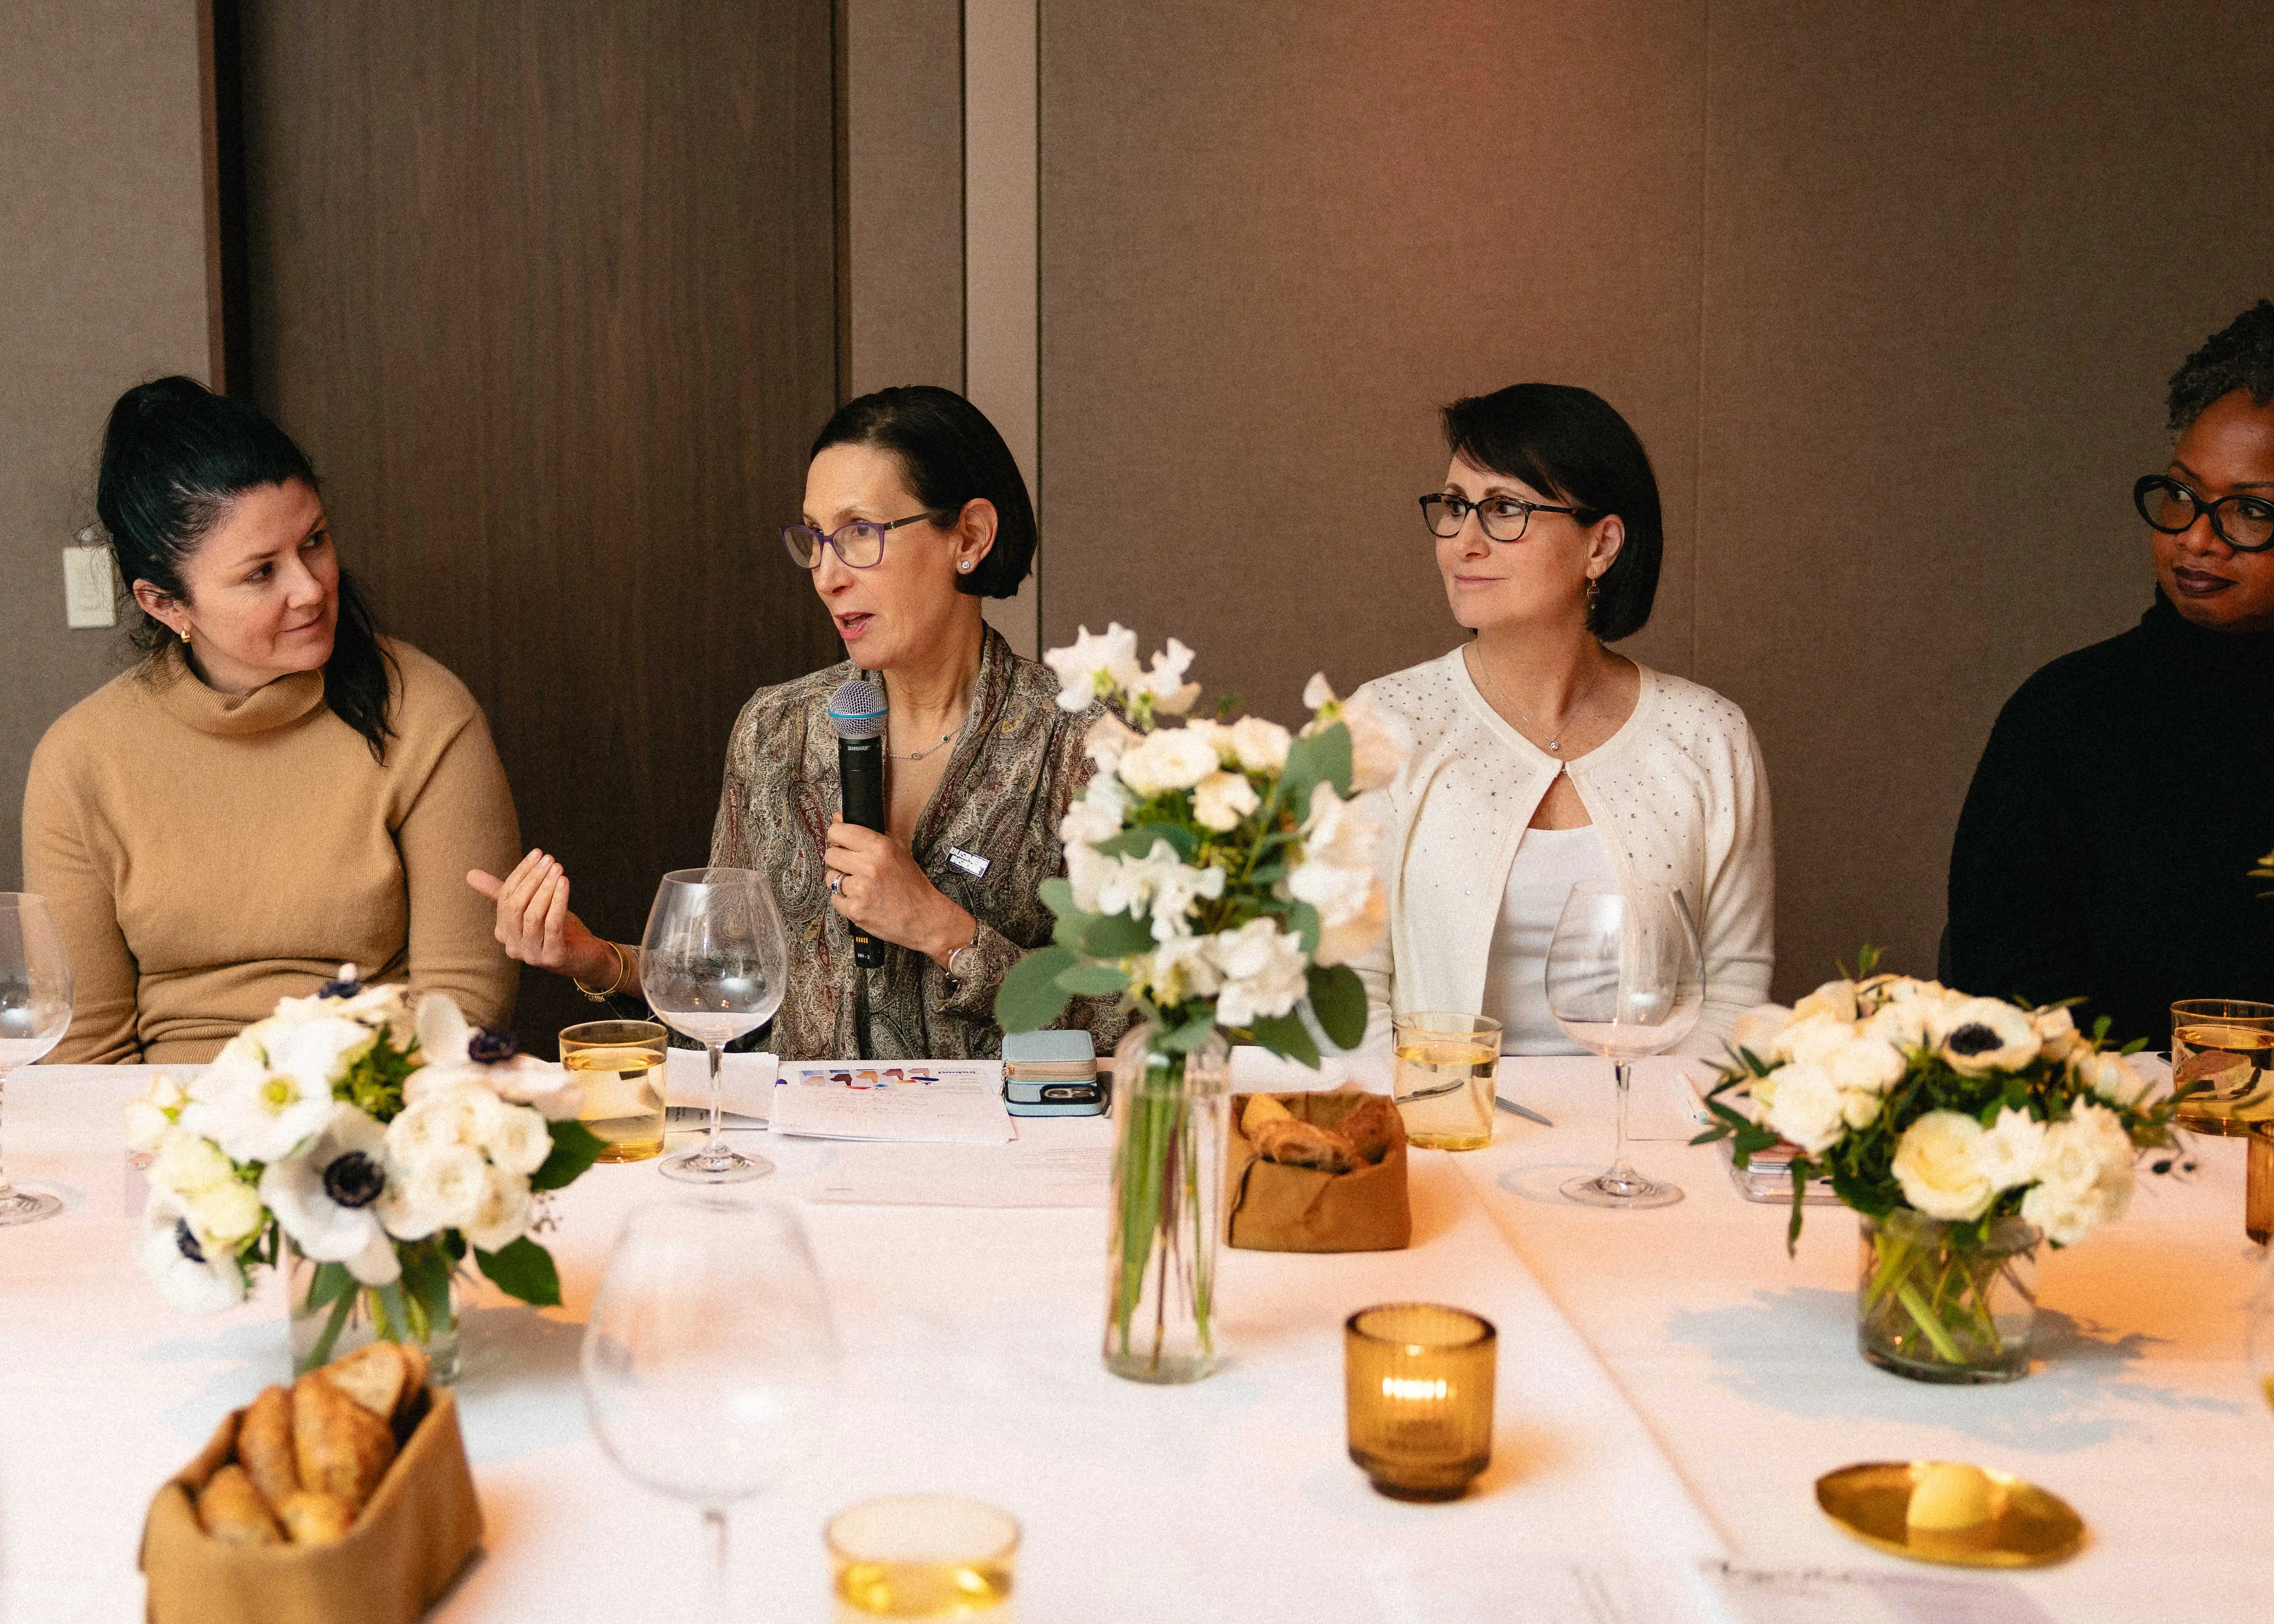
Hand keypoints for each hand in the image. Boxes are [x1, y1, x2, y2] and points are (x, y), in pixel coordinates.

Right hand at [467, 850, 618, 985]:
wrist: (586, 956)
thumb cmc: (557, 928)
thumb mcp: (531, 907)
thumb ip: (504, 892)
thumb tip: (470, 874)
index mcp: (503, 932)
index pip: (505, 897)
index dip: (521, 873)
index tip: (537, 853)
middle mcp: (512, 946)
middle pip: (516, 906)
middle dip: (533, 879)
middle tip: (550, 860)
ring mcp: (531, 955)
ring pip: (532, 915)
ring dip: (546, 888)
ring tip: (558, 869)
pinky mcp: (552, 958)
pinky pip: (552, 925)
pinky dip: (558, 901)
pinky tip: (565, 883)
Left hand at [824, 818, 972, 964]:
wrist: (924, 918)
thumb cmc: (912, 885)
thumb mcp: (898, 851)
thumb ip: (869, 834)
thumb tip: (838, 818)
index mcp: (880, 847)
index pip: (839, 831)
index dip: (836, 836)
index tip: (840, 841)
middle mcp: (869, 866)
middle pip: (830, 855)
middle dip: (839, 860)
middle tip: (853, 867)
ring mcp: (861, 890)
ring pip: (831, 878)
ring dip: (842, 881)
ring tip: (860, 886)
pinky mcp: (855, 910)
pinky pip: (835, 899)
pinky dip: (845, 900)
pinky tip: (861, 900)